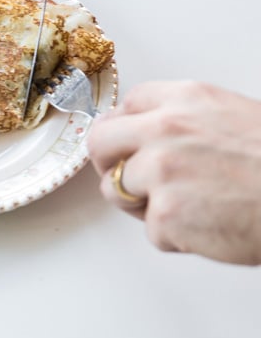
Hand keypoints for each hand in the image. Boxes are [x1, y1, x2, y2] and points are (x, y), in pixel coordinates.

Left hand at [88, 80, 260, 264]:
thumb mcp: (236, 117)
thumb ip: (187, 123)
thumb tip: (153, 140)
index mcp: (185, 99)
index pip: (126, 106)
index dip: (124, 132)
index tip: (128, 148)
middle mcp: (166, 128)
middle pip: (101, 143)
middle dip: (110, 166)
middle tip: (131, 184)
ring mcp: (160, 171)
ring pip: (116, 191)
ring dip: (144, 206)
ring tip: (191, 209)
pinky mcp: (165, 214)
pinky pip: (151, 232)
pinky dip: (176, 238)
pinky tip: (211, 227)